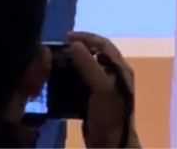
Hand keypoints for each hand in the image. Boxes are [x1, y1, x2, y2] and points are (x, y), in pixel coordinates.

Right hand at [69, 31, 136, 148]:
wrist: (110, 143)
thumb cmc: (110, 114)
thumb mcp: (101, 88)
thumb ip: (90, 65)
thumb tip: (75, 45)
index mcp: (121, 68)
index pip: (104, 44)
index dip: (86, 38)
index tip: (66, 37)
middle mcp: (114, 74)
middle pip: (95, 54)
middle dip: (78, 49)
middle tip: (58, 48)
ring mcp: (104, 87)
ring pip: (87, 67)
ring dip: (72, 62)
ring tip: (55, 61)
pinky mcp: (93, 99)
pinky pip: (81, 81)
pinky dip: (70, 77)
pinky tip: (58, 79)